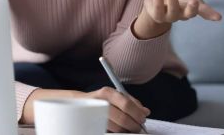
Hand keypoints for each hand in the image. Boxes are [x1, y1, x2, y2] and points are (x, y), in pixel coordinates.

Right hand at [20, 87, 149, 132]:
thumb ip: (131, 102)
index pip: (126, 104)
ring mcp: (95, 113)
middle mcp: (101, 101)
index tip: (143, 119)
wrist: (78, 105)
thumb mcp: (116, 97)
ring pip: (116, 127)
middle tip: (138, 128)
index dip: (137, 113)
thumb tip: (146, 111)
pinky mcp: (92, 123)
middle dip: (134, 125)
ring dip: (125, 130)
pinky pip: (109, 131)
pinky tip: (116, 130)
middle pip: (122, 117)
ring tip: (127, 129)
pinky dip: (116, 132)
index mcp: (108, 92)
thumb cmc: (102, 101)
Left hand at [143, 0, 221, 24]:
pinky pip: (158, 5)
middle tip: (195, 1)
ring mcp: (170, 17)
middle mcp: (183, 14)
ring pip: (172, 6)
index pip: (203, 11)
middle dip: (192, 8)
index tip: (218, 17)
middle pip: (189, 13)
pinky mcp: (157, 15)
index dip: (210, 13)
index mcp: (193, 7)